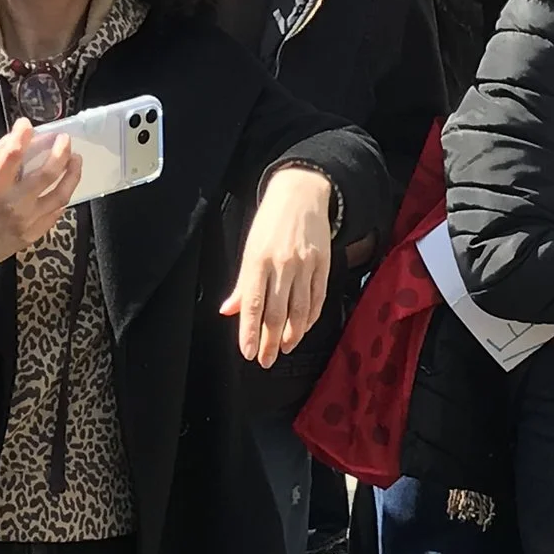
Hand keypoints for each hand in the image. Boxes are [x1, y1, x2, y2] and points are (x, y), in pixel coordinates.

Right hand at [0, 120, 78, 296]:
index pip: (12, 155)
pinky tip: (65, 185)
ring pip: (60, 195)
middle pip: (46, 174)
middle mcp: (13, 205)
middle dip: (60, 152)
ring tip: (76, 160)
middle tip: (66, 140)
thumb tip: (11, 139)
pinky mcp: (34, 234)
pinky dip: (63, 196)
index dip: (22, 136)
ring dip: (72, 174)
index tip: (27, 125)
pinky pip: (56, 212)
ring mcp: (27, 221)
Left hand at [221, 167, 334, 366]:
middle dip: (269, 341)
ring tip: (284, 349)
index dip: (250, 332)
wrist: (301, 193)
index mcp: (258, 261)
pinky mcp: (323, 265)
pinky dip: (310, 318)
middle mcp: (282, 265)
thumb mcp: (249, 249)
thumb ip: (242, 284)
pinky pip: (318, 298)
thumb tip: (229, 311)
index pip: (252, 304)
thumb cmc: (270, 222)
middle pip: (276, 313)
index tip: (248, 353)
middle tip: (265, 360)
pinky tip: (303, 328)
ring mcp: (305, 265)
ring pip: (299, 310)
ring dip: (291, 334)